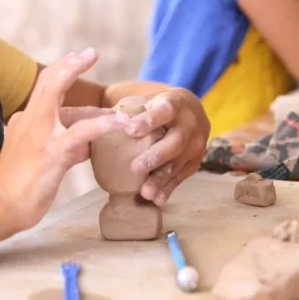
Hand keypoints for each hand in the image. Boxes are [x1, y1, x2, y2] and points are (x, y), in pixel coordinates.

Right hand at [0, 49, 126, 230]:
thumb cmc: (17, 189)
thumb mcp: (41, 161)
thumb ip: (64, 147)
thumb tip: (88, 145)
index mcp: (24, 122)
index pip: (44, 90)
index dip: (61, 73)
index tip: (77, 60)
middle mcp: (29, 120)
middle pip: (48, 80)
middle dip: (70, 63)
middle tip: (89, 53)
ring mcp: (40, 133)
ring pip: (59, 94)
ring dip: (85, 83)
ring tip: (112, 85)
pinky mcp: (53, 151)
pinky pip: (83, 131)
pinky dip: (105, 124)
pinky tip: (122, 124)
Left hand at [122, 88, 209, 205]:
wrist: (190, 111)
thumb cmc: (158, 106)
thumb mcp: (147, 100)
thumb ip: (129, 109)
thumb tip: (103, 120)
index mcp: (176, 104)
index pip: (164, 111)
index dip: (149, 121)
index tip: (129, 130)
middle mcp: (190, 124)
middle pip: (176, 141)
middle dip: (156, 156)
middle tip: (136, 168)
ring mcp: (195, 144)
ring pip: (179, 163)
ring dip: (162, 179)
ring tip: (145, 192)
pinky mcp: (194, 162)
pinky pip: (182, 176)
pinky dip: (169, 188)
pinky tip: (157, 199)